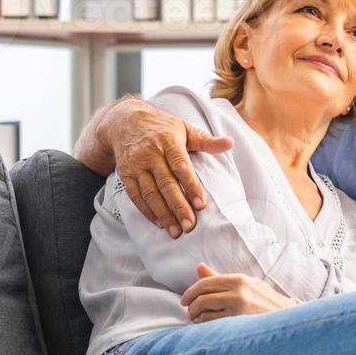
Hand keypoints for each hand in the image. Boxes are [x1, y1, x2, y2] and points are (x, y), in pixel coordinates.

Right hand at [78, 96, 233, 237]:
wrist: (125, 122)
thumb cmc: (162, 127)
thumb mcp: (185, 128)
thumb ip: (206, 140)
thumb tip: (230, 143)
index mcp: (169, 141)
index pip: (181, 166)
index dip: (191, 186)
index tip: (201, 205)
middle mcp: (151, 154)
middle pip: (166, 183)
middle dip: (178, 206)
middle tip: (189, 226)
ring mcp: (136, 165)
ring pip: (150, 193)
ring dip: (163, 214)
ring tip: (175, 232)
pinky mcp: (125, 175)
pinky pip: (135, 196)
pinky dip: (147, 211)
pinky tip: (159, 223)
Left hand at [180, 263, 297, 322]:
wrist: (286, 318)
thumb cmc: (264, 301)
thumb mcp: (245, 284)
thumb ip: (220, 278)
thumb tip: (198, 267)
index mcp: (239, 280)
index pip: (206, 283)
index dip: (191, 292)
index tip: (185, 299)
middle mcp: (238, 292)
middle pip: (203, 297)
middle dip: (190, 305)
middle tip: (188, 311)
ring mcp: (239, 308)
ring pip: (205, 312)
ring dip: (196, 316)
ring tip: (196, 319)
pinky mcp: (239, 323)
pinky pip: (213, 324)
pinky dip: (204, 325)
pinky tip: (206, 326)